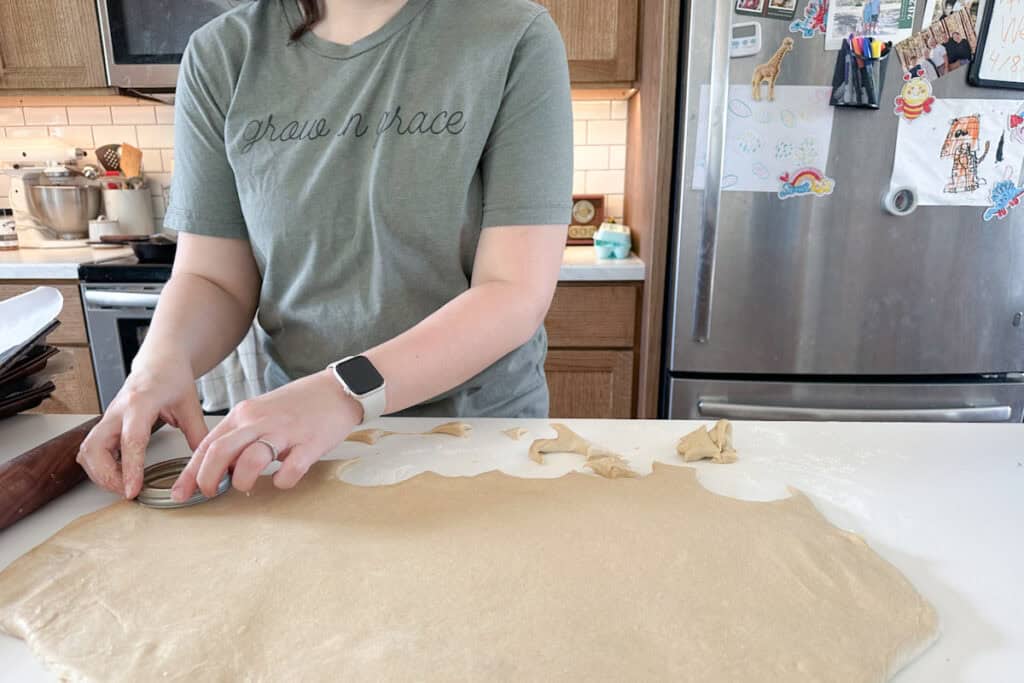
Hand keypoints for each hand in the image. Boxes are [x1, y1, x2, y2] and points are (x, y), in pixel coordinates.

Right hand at [77, 359, 207, 497]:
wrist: (159, 362)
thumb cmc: (173, 379)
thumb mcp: (191, 405)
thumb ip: (197, 435)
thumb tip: (203, 464)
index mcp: (141, 402)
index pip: (131, 439)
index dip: (130, 468)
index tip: (132, 490)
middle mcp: (118, 410)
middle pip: (94, 448)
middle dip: (106, 476)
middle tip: (128, 492)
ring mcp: (108, 417)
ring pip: (86, 451)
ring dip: (99, 474)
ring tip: (124, 487)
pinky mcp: (105, 424)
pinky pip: (90, 450)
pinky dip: (98, 467)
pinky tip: (117, 475)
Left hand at [171, 370, 361, 501]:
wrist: (338, 388)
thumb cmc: (300, 404)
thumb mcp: (262, 412)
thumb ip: (242, 435)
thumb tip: (224, 466)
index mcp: (245, 413)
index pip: (208, 444)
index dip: (189, 472)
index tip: (180, 493)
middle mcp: (260, 421)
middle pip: (220, 452)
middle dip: (207, 480)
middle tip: (210, 493)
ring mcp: (285, 432)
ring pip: (250, 461)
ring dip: (242, 481)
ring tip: (248, 485)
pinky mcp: (309, 444)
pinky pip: (289, 471)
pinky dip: (282, 482)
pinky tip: (284, 479)